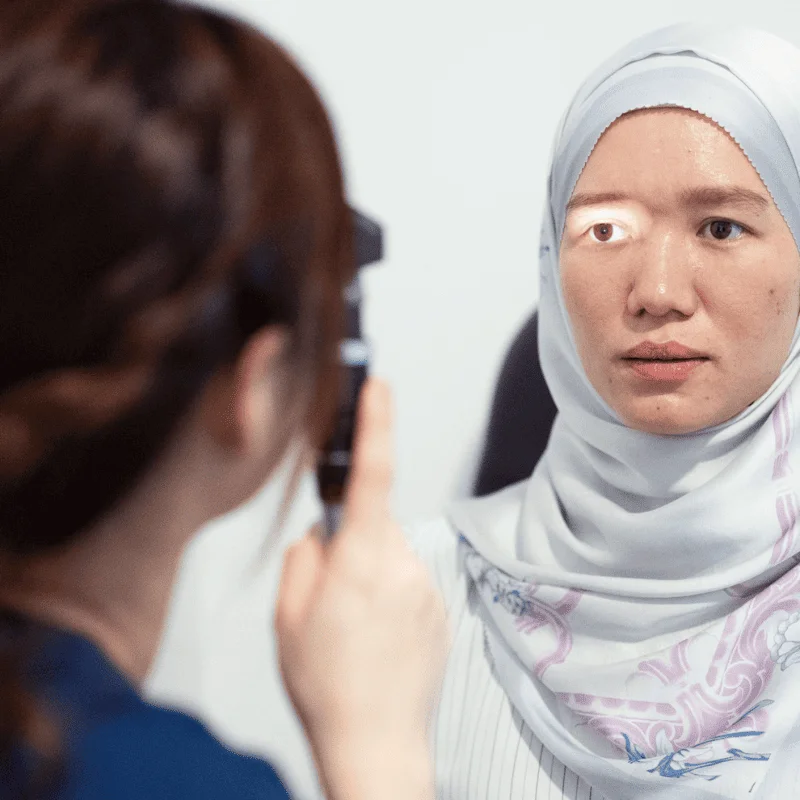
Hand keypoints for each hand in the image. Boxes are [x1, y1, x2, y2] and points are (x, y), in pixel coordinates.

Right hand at [275, 378, 447, 799]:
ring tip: (354, 627)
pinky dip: (389, 598)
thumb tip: (323, 532)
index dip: (378, 423)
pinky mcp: (440, 609)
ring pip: (389, 556)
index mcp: (362, 559)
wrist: (376, 742)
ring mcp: (426, 589)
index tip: (380, 385)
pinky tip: (376, 638)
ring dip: (370, 574)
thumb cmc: (325, 683)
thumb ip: (304, 556)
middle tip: (330, 594)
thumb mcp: (288, 615)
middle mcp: (403, 565)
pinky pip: (407, 583)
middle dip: (351, 541)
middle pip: (373, 523)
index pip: (374, 474)